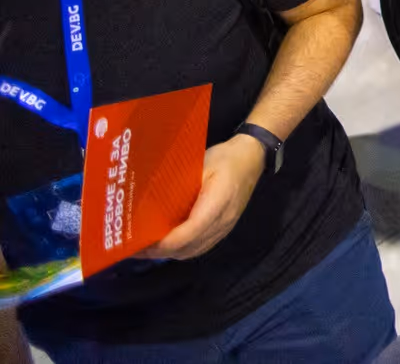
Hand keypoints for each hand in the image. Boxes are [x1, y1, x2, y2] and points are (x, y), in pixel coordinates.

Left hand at [140, 134, 265, 259]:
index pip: (189, 232)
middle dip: (161, 251)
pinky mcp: (224, 228)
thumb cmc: (226, 158)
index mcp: (218, 203)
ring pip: (194, 251)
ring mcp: (225, 228)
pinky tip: (167, 243)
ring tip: (147, 247)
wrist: (253, 157)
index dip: (164, 242)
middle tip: (134, 246)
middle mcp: (223, 221)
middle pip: (189, 247)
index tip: (140, 241)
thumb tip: (152, 204)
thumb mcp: (201, 164)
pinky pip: (200, 247)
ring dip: (170, 253)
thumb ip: (180, 185)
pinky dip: (181, 249)